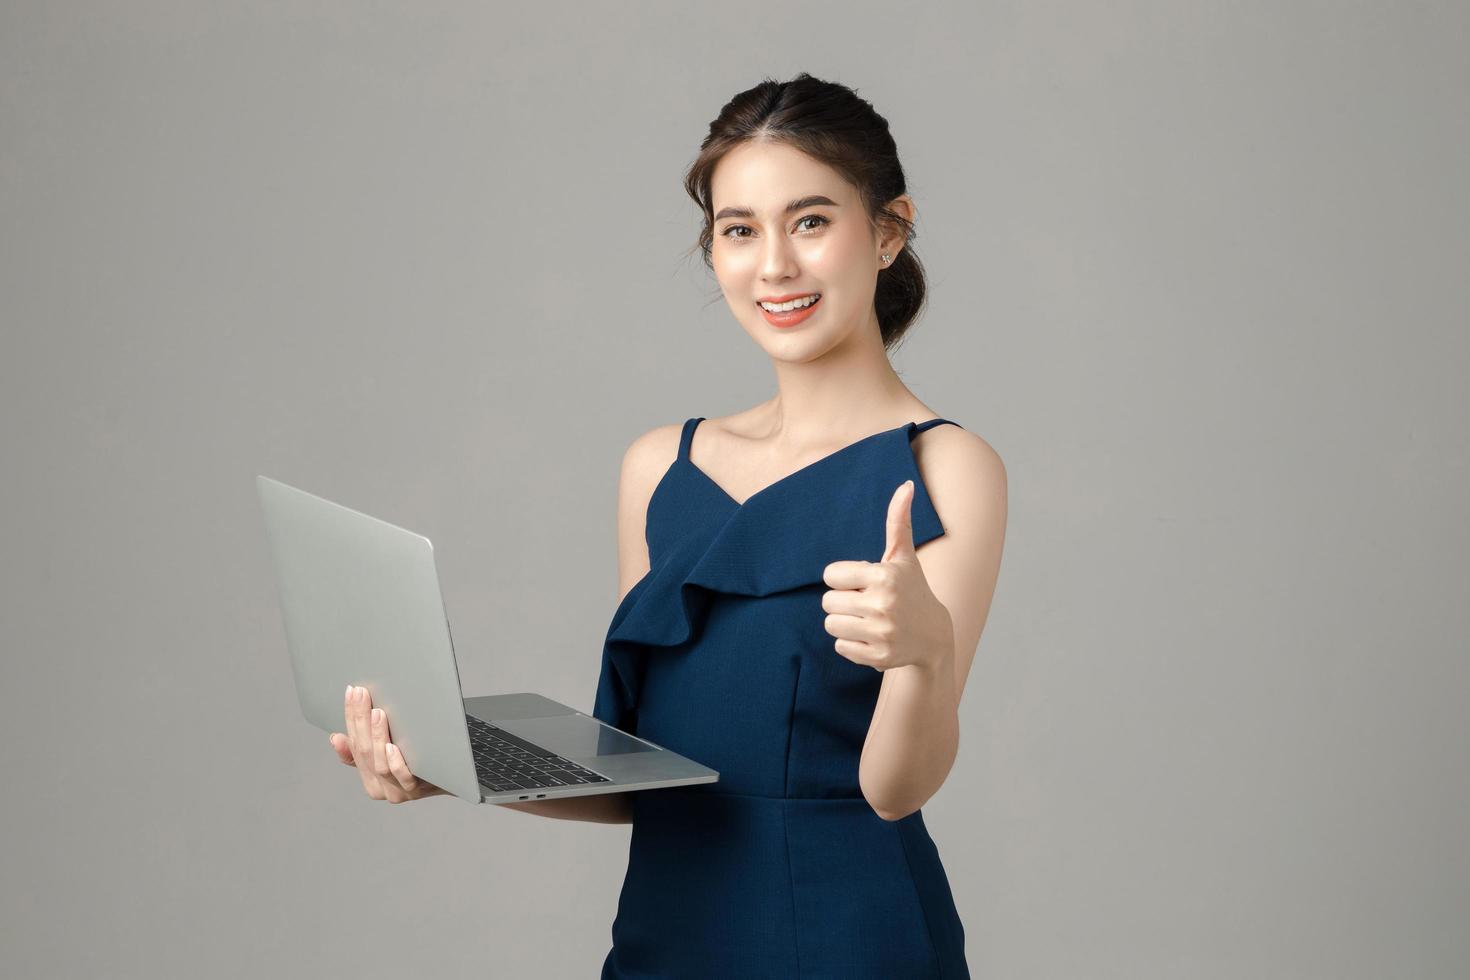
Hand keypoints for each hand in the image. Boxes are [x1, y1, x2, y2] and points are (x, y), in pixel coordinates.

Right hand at [329, 685, 446, 802]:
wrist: (459, 778)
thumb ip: (366, 748)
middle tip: (361, 694)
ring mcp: (398, 791)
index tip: (351, 692)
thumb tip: (336, 738)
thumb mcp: (391, 750)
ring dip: (377, 737)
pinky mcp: (418, 791)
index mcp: (368, 776)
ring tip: (378, 713)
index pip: (353, 744)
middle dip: (360, 720)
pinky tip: (393, 747)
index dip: (351, 717)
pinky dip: (395, 762)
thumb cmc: (422, 759)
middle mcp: (379, 787)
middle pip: (364, 751)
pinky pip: (403, 777)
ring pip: (380, 765)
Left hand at [821, 479, 954, 672]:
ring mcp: (882, 632)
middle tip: (866, 603)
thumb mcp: (904, 556)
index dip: (843, 578)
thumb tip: (906, 485)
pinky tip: (872, 637)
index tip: (861, 582)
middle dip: (843, 601)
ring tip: (867, 620)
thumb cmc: (912, 589)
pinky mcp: (878, 656)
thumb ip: (898, 520)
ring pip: (831, 624)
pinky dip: (851, 644)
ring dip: (844, 622)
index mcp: (884, 575)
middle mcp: (883, 604)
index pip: (830, 575)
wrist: (934, 636)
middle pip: (827, 602)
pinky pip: (840, 647)